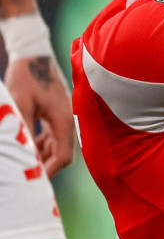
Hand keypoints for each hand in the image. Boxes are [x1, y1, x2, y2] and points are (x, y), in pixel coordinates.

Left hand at [6, 56, 73, 176]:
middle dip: (46, 167)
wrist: (34, 56)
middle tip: (27, 175)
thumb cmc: (27, 77)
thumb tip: (22, 154)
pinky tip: (29, 146)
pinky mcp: (58, 115)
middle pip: (63, 155)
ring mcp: (65, 118)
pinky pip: (54, 138)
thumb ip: (24, 130)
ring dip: (43, 157)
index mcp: (63, 121)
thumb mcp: (20, 105)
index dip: (49, 172)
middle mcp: (68, 122)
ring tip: (24, 161)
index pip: (63, 157)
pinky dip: (43, 146)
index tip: (34, 182)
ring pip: (59, 148)